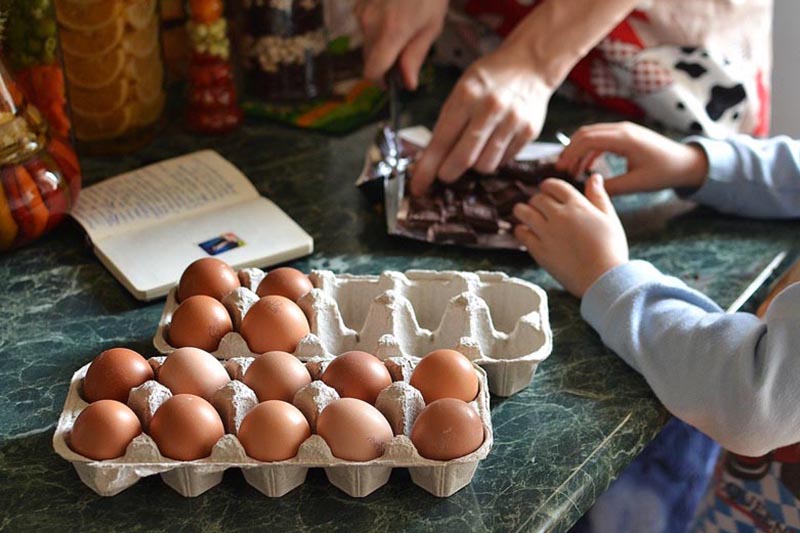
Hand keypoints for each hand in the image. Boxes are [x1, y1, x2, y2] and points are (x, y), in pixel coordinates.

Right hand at [356, 0, 447, 89]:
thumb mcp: (431, 26)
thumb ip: (415, 56)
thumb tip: (408, 83)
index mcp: (390, 33)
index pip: (372, 71)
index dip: (381, 81)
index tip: (392, 81)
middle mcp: (370, 24)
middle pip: (369, 58)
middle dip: (384, 61)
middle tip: (405, 52)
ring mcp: (361, 11)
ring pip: (367, 41)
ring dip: (381, 43)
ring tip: (403, 26)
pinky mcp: (359, 3)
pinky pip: (365, 25)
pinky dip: (377, 27)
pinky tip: (393, 13)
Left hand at [410, 45, 551, 195]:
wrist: (530, 63)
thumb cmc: (489, 78)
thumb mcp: (462, 89)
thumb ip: (447, 122)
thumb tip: (430, 161)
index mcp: (466, 96)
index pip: (441, 142)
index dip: (427, 169)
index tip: (418, 187)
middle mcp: (490, 109)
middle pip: (463, 160)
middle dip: (448, 174)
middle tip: (445, 174)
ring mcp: (512, 121)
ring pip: (485, 166)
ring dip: (474, 166)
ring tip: (475, 150)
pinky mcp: (529, 132)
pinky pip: (504, 161)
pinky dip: (494, 159)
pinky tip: (494, 143)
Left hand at [513, 175, 628, 296]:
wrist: (603, 279)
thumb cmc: (611, 250)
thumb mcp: (609, 218)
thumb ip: (599, 196)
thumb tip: (594, 177)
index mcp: (577, 205)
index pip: (554, 185)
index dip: (548, 186)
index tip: (547, 191)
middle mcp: (559, 215)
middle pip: (537, 198)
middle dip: (537, 200)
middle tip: (539, 207)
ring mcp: (546, 233)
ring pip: (523, 212)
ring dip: (522, 211)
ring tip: (526, 215)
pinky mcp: (539, 250)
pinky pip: (521, 234)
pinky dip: (521, 230)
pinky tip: (526, 233)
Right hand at [556, 122, 708, 195]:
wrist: (686, 162)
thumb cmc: (664, 172)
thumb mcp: (636, 184)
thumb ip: (611, 187)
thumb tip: (587, 191)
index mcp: (624, 139)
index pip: (587, 139)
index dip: (570, 153)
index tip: (560, 169)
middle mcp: (622, 129)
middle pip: (585, 133)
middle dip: (570, 150)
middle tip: (560, 170)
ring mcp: (624, 130)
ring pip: (591, 134)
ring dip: (578, 150)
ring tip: (571, 170)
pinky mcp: (625, 135)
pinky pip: (601, 139)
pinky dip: (589, 150)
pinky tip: (586, 167)